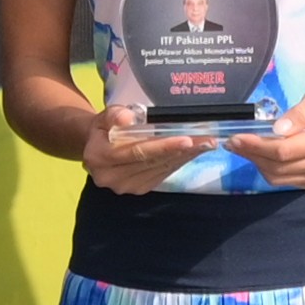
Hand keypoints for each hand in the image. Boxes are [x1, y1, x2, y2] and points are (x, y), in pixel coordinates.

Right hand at [74, 110, 215, 193]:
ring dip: (186, 157)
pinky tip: (193, 153)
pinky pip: (163, 174)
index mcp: (100, 157)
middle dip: (182, 151)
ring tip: (206, 144)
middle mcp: (112, 177)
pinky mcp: (138, 190)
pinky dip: (179, 163)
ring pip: (161, 169)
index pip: (137, 152)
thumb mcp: (105, 115)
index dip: (163, 146)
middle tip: (208, 141)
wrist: (97, 147)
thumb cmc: (104, 128)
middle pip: (153, 162)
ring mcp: (126, 187)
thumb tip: (128, 119)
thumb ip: (115, 115)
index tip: (187, 140)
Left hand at [245, 89, 304, 189]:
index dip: (258, 146)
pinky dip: (267, 169)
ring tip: (242, 148)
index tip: (237, 137)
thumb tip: (276, 129)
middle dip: (252, 155)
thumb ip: (299, 113)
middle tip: (233, 142)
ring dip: (256, 164)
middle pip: (279, 167)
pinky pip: (284, 181)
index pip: (285, 150)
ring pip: (278, 177)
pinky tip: (259, 155)